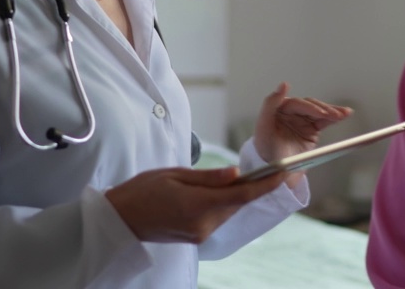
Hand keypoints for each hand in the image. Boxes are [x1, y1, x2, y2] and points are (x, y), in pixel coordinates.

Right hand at [104, 166, 285, 243]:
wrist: (120, 219)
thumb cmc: (141, 191)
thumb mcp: (175, 174)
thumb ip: (209, 177)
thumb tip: (236, 173)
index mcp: (198, 205)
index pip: (242, 195)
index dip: (266, 185)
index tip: (283, 173)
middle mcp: (203, 224)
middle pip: (237, 202)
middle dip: (247, 185)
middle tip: (253, 168)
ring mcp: (200, 234)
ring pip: (228, 209)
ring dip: (231, 195)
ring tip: (218, 179)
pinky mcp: (197, 237)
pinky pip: (218, 217)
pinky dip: (220, 203)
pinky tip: (209, 193)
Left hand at [253, 82, 352, 165]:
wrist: (274, 171)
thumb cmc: (265, 149)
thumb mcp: (263, 126)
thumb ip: (270, 103)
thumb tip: (283, 85)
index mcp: (279, 108)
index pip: (297, 104)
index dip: (310, 108)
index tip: (321, 112)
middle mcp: (291, 112)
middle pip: (311, 106)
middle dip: (324, 110)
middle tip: (335, 116)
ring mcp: (302, 120)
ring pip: (319, 112)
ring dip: (332, 112)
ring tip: (344, 113)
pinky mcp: (311, 129)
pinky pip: (324, 121)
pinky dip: (334, 118)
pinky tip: (344, 115)